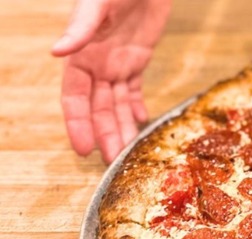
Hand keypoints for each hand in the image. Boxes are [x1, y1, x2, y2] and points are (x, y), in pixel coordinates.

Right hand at [51, 0, 171, 162]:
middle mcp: (96, 64)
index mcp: (81, 55)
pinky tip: (142, 122)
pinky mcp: (137, 59)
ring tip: (127, 151)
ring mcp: (116, 63)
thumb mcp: (96, 6)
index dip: (77, 123)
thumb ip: (80, 29)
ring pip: (117, 103)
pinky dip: (137, 106)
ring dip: (121, 126)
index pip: (75, 97)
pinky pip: (134, 89)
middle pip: (98, 107)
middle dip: (103, 133)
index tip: (83, 148)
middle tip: (112, 160)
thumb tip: (57, 53)